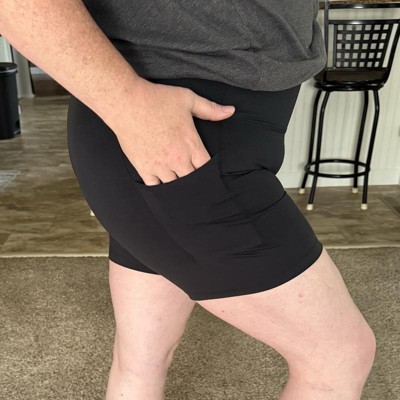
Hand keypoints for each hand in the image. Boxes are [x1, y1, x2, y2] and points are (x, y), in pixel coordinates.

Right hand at [107, 78, 234, 185]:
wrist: (127, 103)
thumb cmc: (157, 99)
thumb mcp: (188, 99)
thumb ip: (210, 109)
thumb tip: (230, 112)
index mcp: (190, 144)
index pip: (207, 168)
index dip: (210, 173)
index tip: (209, 173)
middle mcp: (177, 159)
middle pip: (193, 180)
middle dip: (195, 181)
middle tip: (196, 181)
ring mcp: (160, 166)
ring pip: (176, 186)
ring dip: (180, 185)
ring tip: (182, 184)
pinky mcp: (144, 168)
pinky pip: (155, 187)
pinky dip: (161, 188)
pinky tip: (165, 187)